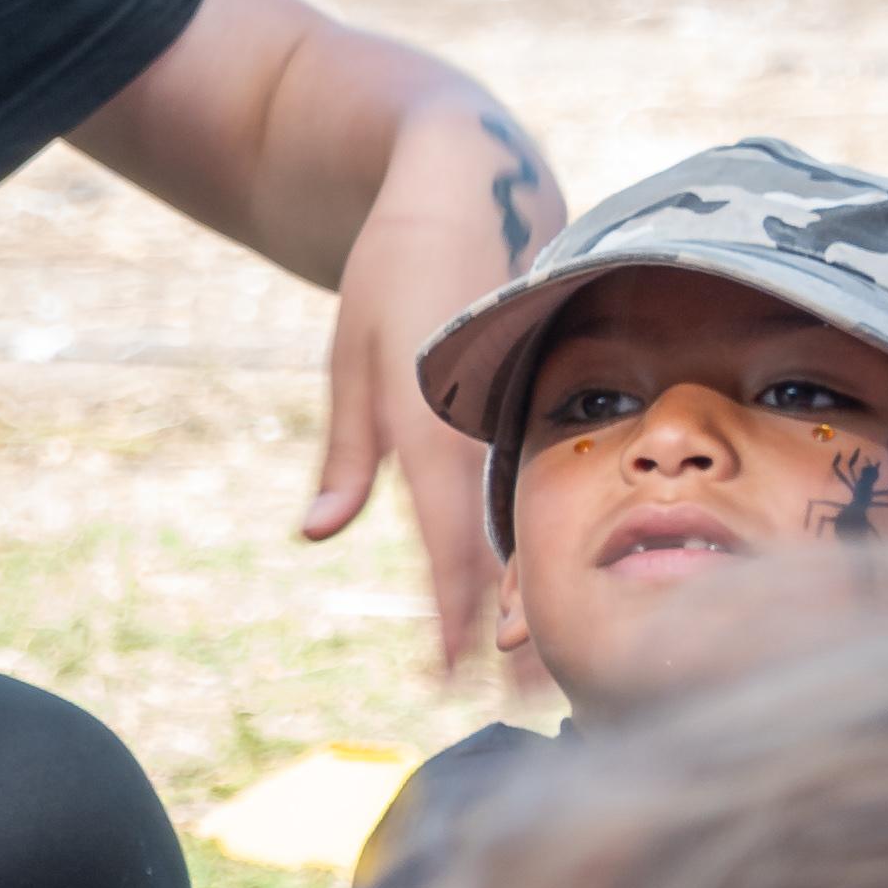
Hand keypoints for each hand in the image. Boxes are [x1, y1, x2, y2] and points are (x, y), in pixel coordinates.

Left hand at [307, 97, 560, 666]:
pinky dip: (561, 535)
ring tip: (550, 673)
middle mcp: (494, 415)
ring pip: (543, 515)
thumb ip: (346, 451)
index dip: (455, 606)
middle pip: (508, 539)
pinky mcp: (559, 388)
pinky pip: (562, 475)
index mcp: (434, 411)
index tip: (453, 672)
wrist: (470, 180)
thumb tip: (318, 533)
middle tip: (523, 707)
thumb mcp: (350, 357)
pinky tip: (569, 587)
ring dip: (546, 592)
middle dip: (518, 624)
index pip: (448, 530)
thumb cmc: (395, 271)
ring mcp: (536, 401)